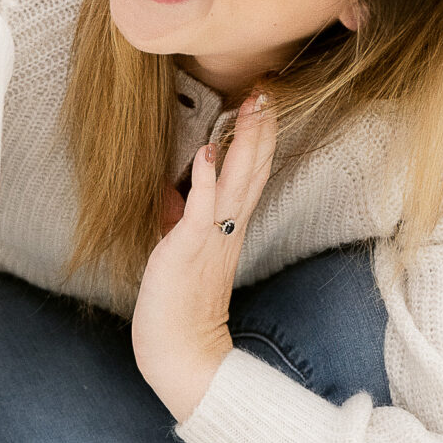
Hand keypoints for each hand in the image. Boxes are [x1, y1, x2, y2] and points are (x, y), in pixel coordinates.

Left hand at [130, 92, 277, 422]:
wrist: (180, 352)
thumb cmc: (177, 306)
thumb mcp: (180, 252)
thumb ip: (182, 221)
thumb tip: (172, 192)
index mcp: (228, 229)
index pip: (250, 175)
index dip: (259, 139)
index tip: (263, 103)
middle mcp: (227, 229)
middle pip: (253, 170)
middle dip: (262, 129)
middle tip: (269, 90)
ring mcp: (211, 238)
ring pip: (236, 182)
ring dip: (244, 143)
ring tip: (252, 106)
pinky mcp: (188, 249)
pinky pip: (201, 210)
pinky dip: (206, 181)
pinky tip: (209, 153)